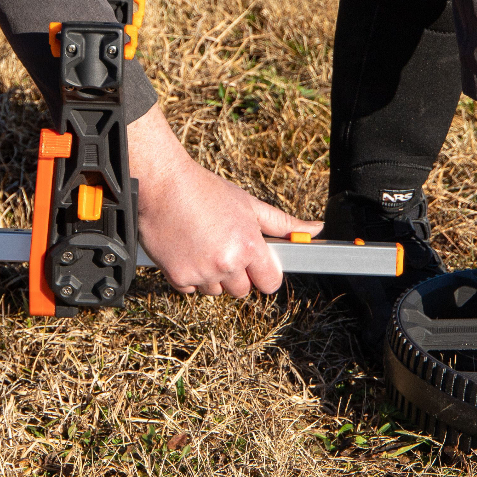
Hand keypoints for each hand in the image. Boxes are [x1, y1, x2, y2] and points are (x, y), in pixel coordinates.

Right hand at [126, 111, 319, 295]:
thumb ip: (283, 223)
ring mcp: (201, 272)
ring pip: (216, 292)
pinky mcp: (177, 277)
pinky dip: (189, 277)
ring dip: (212, 277)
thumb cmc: (206, 191)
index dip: (265, 274)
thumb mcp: (249, 204)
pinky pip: (190, 290)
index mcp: (250, 246)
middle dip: (238, 275)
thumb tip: (315, 228)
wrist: (162, 185)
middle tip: (226, 249)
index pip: (270, 282)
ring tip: (204, 247)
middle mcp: (227, 263)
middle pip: (242, 291)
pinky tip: (187, 252)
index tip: (258, 267)